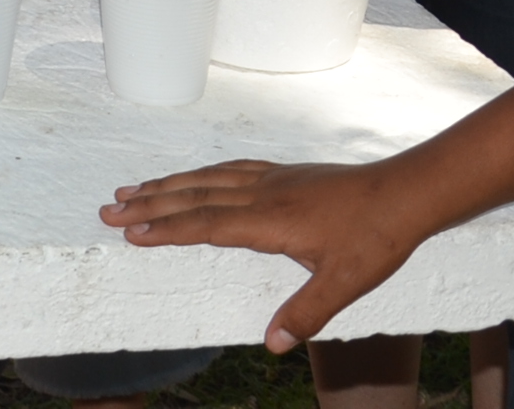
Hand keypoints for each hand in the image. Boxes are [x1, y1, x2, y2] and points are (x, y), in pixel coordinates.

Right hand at [98, 159, 446, 354]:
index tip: (129, 231)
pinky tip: (194, 176)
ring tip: (133, 186)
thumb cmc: (376, 238)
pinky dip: (200, 173)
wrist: (405, 191)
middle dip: (149, 202)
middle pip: (193, 196)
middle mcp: (262, 194)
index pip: (204, 224)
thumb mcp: (345, 284)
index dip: (165, 228)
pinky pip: (228, 169)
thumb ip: (306, 313)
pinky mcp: (284, 173)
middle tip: (108, 206)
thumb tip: (270, 344)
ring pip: (206, 178)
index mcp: (269, 220)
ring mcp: (271, 179)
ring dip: (167, 184)